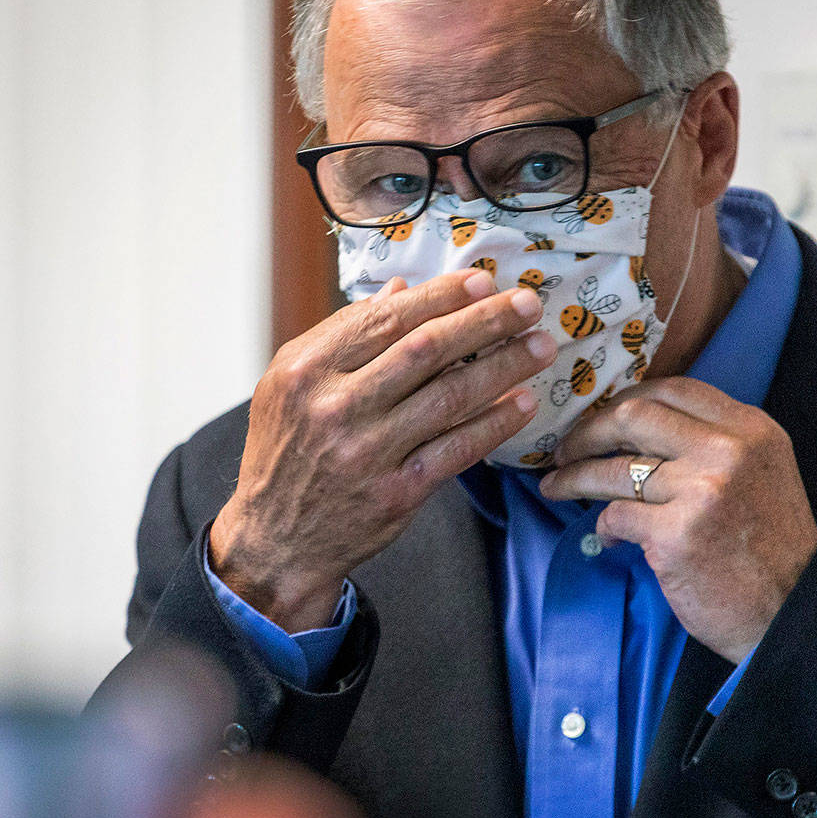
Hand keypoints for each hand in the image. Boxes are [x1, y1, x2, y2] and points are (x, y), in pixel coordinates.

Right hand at [209, 270, 556, 630]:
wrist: (276, 537)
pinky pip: (457, 448)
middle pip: (426, 349)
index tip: (482, 281)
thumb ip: (345, 334)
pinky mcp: (397, 491)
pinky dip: (494, 423)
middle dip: (485, 321)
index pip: (387, 318)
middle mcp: (337, 406)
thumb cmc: (288, 449)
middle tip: (527, 303)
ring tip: (540, 346)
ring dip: (504, 367)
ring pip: (450, 396)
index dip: (441, 296)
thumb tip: (401, 290)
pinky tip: (523, 402)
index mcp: (308, 369)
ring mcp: (368, 451)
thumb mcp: (293, 382)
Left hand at [539, 377, 816, 663]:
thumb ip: (713, 442)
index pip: (672, 389)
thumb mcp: (760, 472)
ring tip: (555, 485)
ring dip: (575, 476)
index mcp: (750, 429)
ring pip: (614, 468)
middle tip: (565, 448)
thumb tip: (637, 426)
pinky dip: (603, 526)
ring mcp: (700, 492)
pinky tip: (607, 536)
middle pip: (634, 416)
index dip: (626, 399)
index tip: (601, 416)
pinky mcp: (675, 536)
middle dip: (588, 431)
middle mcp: (727, 451)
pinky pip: (616, 516)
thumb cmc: (770, 546)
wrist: (792, 611)